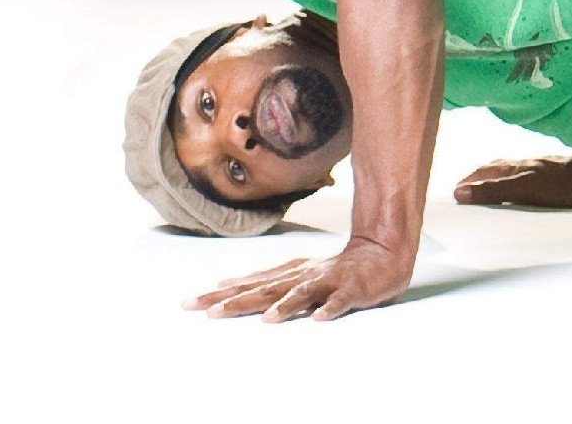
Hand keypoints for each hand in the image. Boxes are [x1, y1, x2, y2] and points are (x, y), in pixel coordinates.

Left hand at [192, 239, 415, 323]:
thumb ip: (263, 279)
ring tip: (265, 319)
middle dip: (238, 301)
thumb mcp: (294, 271)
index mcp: (287, 275)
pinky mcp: (352, 290)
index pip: (247, 285)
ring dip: (284, 306)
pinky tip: (319, 318)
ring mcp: (327, 282)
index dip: (219, 294)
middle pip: (266, 290)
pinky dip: (330, 309)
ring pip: (302, 293)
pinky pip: (340, 301)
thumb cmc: (333, 269)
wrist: (382, 252)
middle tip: (210, 312)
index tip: (189, 303)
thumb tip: (225, 282)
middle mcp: (302, 276)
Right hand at [454, 144, 571, 210]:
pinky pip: (532, 173)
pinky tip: (526, 183)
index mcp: (518, 169)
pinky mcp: (561, 172)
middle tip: (467, 187)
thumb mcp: (524, 189)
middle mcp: (529, 165)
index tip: (456, 190)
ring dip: (500, 176)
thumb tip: (460, 193)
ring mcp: (545, 167)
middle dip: (481, 176)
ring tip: (490, 184)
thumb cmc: (567, 184)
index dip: (470, 180)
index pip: (486, 172)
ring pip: (516, 169)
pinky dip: (519, 178)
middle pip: (499, 168)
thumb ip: (493, 191)